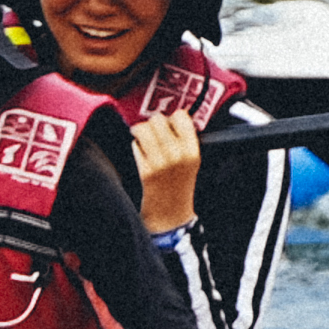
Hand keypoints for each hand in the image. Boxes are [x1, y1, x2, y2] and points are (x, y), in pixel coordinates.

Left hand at [130, 110, 203, 239]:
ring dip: (140, 132)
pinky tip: (141, 153)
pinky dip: (136, 146)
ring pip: (143, 129)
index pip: (181, 116)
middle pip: (158, 119)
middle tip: (152, 133)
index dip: (171, 118)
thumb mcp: (190, 160)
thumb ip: (183, 138)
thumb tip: (168, 116)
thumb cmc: (179, 184)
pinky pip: (135, 145)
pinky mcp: (146, 170)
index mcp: (193, 149)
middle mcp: (178, 154)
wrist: (171, 212)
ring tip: (144, 140)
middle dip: (152, 124)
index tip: (168, 124)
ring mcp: (161, 161)